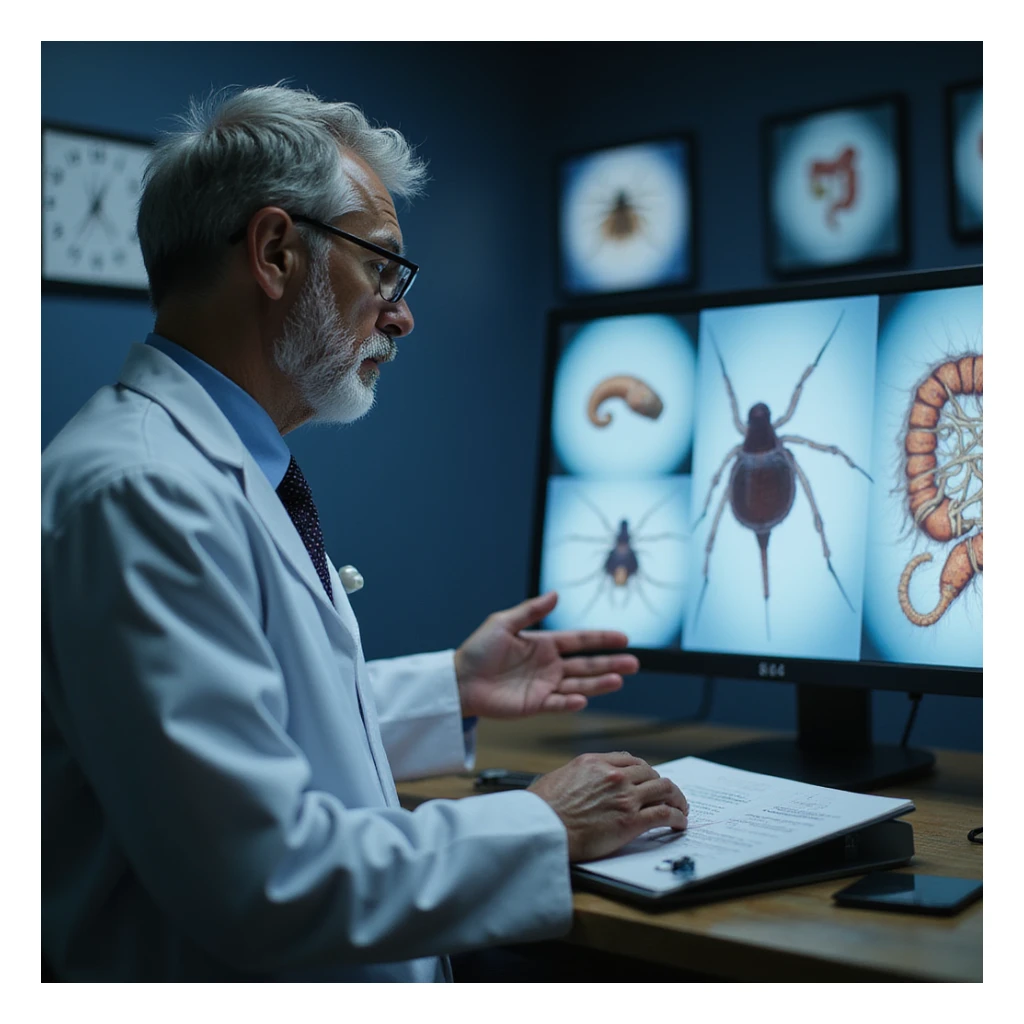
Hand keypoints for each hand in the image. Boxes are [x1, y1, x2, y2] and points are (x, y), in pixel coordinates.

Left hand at [454, 591, 638, 718]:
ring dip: (599, 683)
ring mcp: (544, 686)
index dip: (601, 639)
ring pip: (579, 685)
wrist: (459, 681)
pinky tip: (582, 698)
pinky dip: (570, 702)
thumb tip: (556, 595)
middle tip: (634, 663)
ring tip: (619, 680)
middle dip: (610, 663)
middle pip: (586, 664)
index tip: (624, 638)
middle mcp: (549, 666)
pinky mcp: (535, 705)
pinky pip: (558, 704)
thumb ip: (530, 610)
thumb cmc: (477, 651)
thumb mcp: (503, 623)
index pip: (579, 641)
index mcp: (543, 644)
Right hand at [528, 752, 688, 861]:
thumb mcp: (559, 776)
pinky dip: (677, 817)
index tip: (649, 779)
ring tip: (681, 808)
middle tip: (668, 795)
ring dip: (677, 799)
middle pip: (651, 774)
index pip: (631, 761)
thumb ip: (580, 774)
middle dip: (662, 785)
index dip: (644, 771)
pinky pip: (664, 814)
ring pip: (664, 790)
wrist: (543, 828)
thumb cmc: (543, 808)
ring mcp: (625, 797)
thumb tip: (584, 780)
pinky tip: (679, 823)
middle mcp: (614, 775)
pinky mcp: (631, 821)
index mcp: (595, 762)